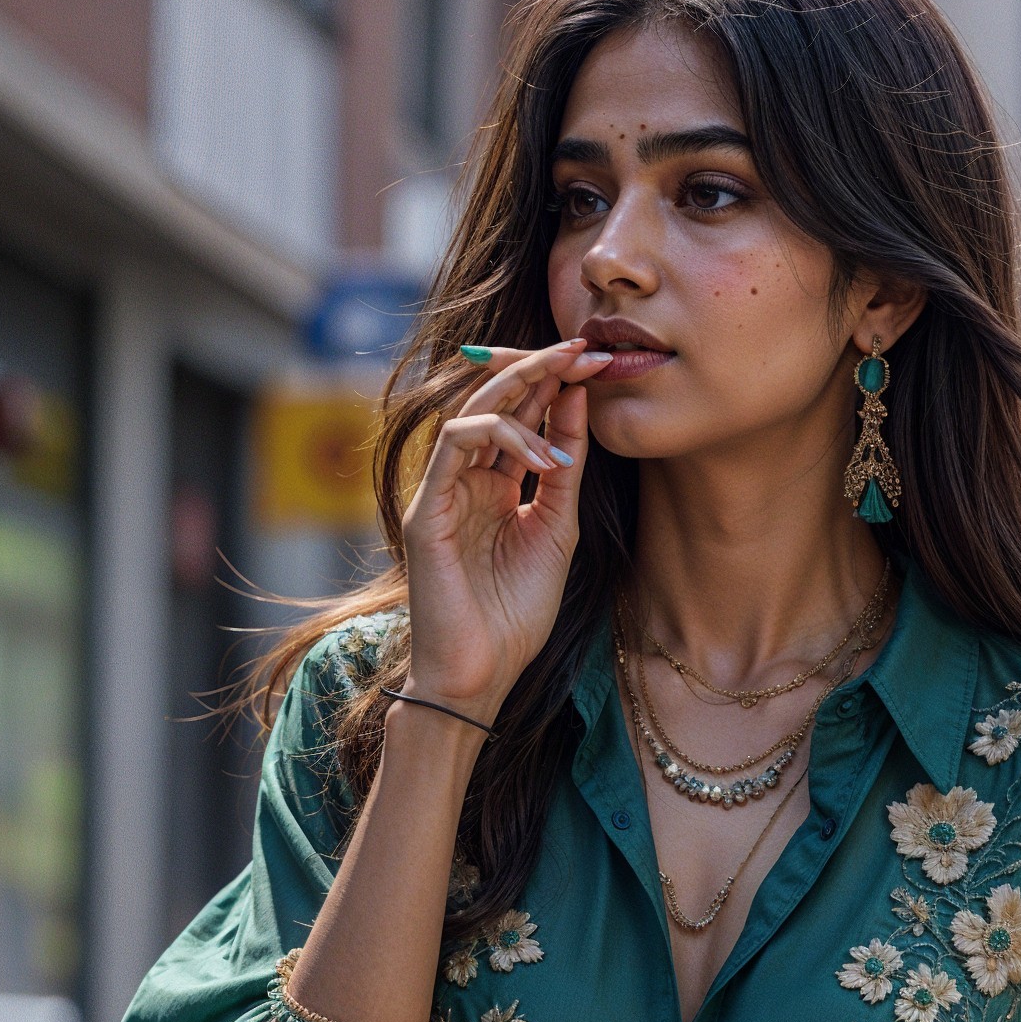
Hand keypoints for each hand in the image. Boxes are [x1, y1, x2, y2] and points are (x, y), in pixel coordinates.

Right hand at [400, 339, 610, 719]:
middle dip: (539, 368)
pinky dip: (501, 437)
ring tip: (568, 394)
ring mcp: (441, 492)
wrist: (481, 674)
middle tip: (582, 347)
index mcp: (493, 486)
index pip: (520, 417)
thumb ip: (564, 471)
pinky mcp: (425, 509)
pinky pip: (456, 445)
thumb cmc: (514, 616)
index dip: (554, 384)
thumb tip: (577, 401)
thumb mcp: (556, 531)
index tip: (595, 361)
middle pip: (494, 402)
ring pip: (473, 413)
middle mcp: (464, 480)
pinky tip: (543, 456)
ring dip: (523, 393)